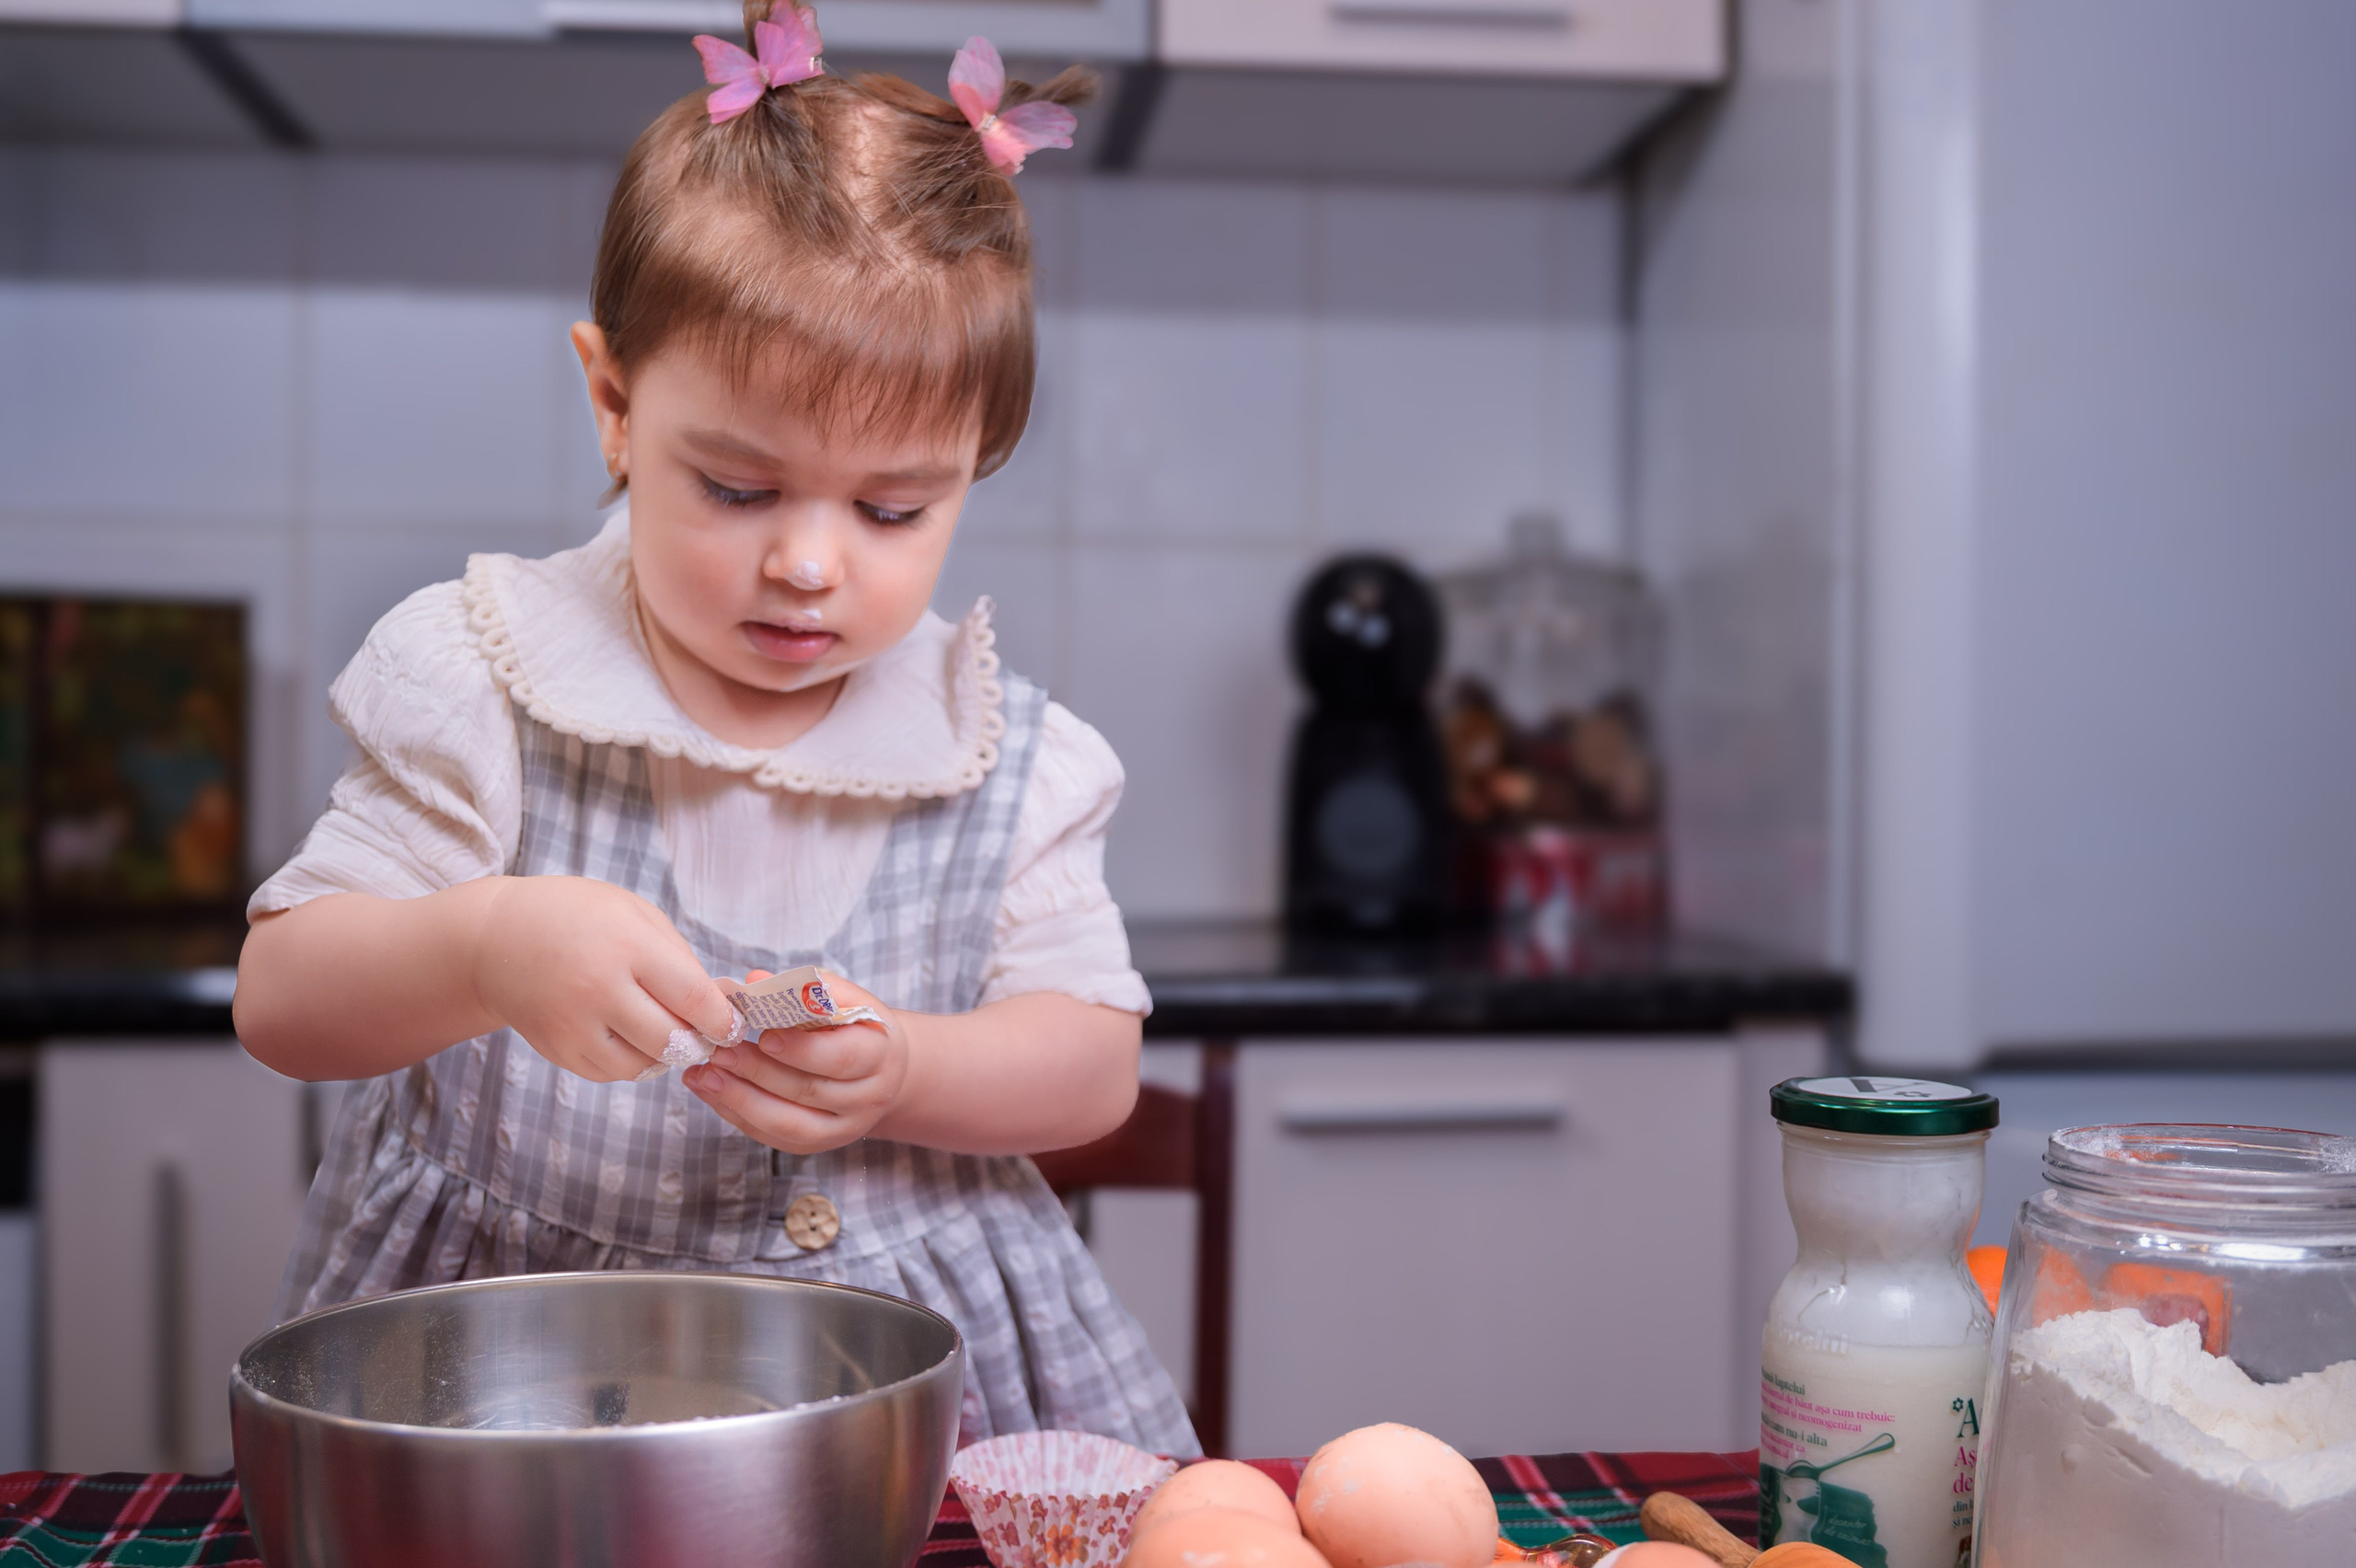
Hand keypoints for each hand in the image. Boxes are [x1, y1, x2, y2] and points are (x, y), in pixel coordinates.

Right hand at [471, 875, 735, 1082]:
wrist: (495, 939)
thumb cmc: (577, 918)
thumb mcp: (634, 913)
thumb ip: (679, 957)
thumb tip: (719, 1003)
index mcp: (628, 947)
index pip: (695, 1000)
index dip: (725, 1021)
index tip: (736, 1026)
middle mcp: (599, 990)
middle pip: (673, 1041)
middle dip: (699, 1043)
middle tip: (706, 1034)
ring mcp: (574, 1025)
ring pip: (644, 1066)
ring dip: (664, 1054)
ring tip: (663, 1028)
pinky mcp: (557, 1050)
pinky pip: (612, 1073)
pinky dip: (631, 1061)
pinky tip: (629, 1034)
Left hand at [684, 970, 909, 1153]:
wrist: (881, 1071)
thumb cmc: (856, 1026)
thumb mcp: (845, 999)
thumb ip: (805, 989)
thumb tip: (755, 981)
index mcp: (879, 1055)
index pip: (841, 1058)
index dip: (801, 1049)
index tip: (763, 1035)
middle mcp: (867, 1099)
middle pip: (808, 1091)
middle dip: (757, 1072)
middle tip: (720, 1052)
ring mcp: (842, 1128)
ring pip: (787, 1124)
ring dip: (740, 1099)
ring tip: (704, 1075)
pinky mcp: (816, 1144)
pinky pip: (772, 1137)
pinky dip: (736, 1115)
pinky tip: (710, 1090)